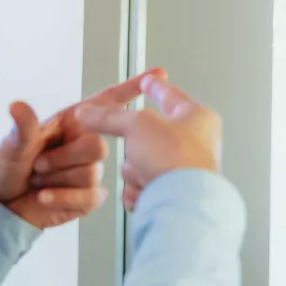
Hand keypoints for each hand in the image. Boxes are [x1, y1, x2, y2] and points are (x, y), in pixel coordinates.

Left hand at [0, 69, 165, 228]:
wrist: (2, 208)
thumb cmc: (5, 170)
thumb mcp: (11, 146)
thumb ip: (23, 128)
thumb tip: (17, 106)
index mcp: (72, 123)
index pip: (107, 102)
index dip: (132, 87)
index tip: (158, 75)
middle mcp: (85, 144)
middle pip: (97, 146)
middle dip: (63, 158)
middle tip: (38, 165)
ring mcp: (91, 172)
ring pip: (91, 173)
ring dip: (58, 179)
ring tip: (40, 180)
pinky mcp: (91, 197)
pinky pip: (89, 196)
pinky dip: (62, 198)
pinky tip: (45, 196)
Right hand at [75, 76, 221, 211]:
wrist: (183, 205)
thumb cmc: (176, 160)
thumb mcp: (137, 125)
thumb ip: (110, 116)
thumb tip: (88, 113)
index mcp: (197, 118)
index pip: (169, 95)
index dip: (153, 86)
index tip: (148, 80)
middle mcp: (195, 144)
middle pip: (146, 138)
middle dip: (135, 148)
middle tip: (140, 152)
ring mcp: (185, 171)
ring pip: (140, 164)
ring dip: (135, 171)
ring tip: (148, 174)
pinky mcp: (174, 194)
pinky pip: (143, 188)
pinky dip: (140, 191)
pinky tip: (149, 192)